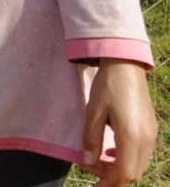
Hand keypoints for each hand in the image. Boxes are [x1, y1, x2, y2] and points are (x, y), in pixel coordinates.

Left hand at [81, 58, 156, 185]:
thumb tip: (88, 162)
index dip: (108, 183)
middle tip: (91, 169)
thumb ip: (90, 139)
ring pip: (138, 164)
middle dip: (112, 177)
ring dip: (119, 168)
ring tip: (98, 160)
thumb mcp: (92, 112)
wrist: (125, 65)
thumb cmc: (107, 87)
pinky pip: (141, 153)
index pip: (123, 173)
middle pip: (133, 173)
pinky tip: (110, 150)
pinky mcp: (151, 128)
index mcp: (132, 137)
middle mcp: (146, 139)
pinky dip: (126, 158)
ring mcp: (151, 134)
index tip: (93, 186)